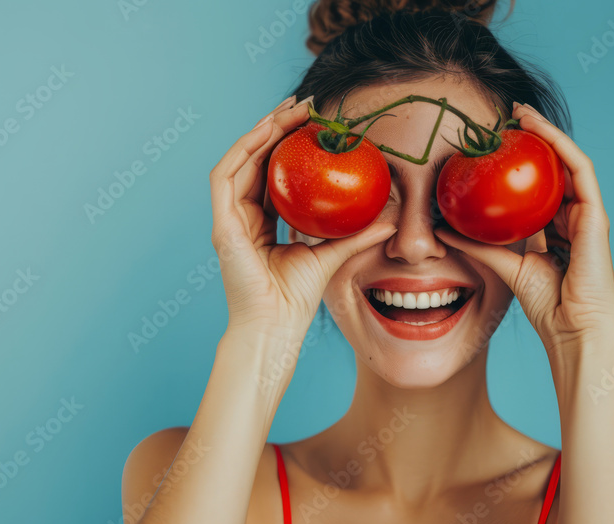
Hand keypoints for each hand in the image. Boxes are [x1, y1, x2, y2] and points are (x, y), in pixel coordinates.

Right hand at [209, 97, 397, 335]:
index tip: (316, 123)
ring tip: (287, 111)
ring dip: (260, 131)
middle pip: (255, 160)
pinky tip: (264, 133)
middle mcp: (242, 216)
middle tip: (304, 105)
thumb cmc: (298, 299)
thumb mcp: (332, 255)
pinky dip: (242, 152)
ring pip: (238, 160)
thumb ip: (357, 234)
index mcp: (262, 222)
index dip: (290, 144)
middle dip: (276, 128)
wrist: (276, 327)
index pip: (274, 173)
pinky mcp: (221, 225)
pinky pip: (224, 178)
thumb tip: (392, 215)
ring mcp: (228, 220)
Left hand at [432, 103, 613, 359]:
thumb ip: (479, 245)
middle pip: (555, 167)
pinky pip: (580, 169)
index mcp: (558, 227)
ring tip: (520, 113)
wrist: (573, 329)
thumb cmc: (547, 305)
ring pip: (568, 160)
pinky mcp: (596, 214)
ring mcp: (588, 213)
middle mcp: (575, 215)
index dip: (522, 160)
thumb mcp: (505, 266)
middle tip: (505, 117)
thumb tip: (443, 229)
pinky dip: (560, 146)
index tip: (495, 141)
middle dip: (533, 137)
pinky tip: (538, 130)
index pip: (540, 184)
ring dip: (546, 132)